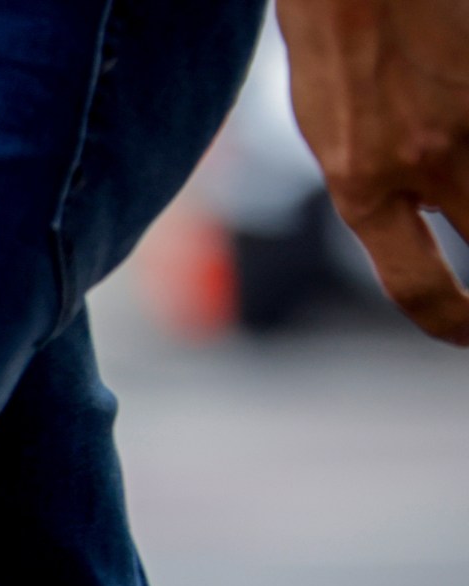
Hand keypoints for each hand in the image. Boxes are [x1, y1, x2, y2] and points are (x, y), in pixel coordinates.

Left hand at [280, 0, 468, 343]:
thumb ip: (376, 186)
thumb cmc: (334, 49)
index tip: (468, 333)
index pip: (416, 286)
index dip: (451, 322)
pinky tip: (458, 116)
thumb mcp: (332, 138)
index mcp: (363, 185)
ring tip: (456, 178)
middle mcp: (426, 161)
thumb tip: (428, 216)